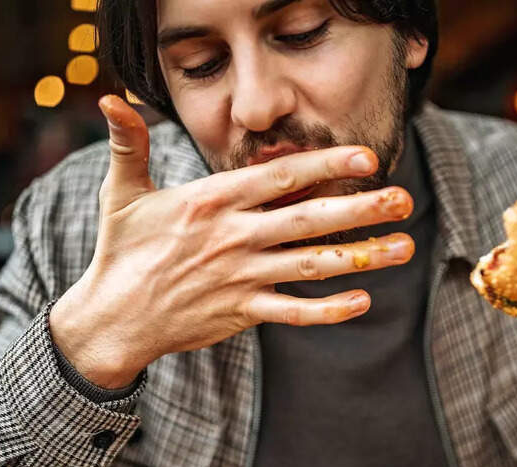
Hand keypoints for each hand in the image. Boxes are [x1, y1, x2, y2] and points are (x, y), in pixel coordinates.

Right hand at [50, 95, 414, 387]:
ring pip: (311, 265)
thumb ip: (128, 143)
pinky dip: (328, 310)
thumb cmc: (121, 250)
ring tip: (404, 247)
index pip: (279, 176)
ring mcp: (240, 277)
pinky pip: (293, 312)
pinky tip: (364, 300)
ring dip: (361, 256)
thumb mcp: (122, 191)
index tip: (367, 158)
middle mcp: (233, 236)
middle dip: (361, 209)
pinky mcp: (241, 312)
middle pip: (309, 218)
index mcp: (212, 201)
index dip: (326, 166)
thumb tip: (111, 98)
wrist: (112, 318)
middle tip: (404, 200)